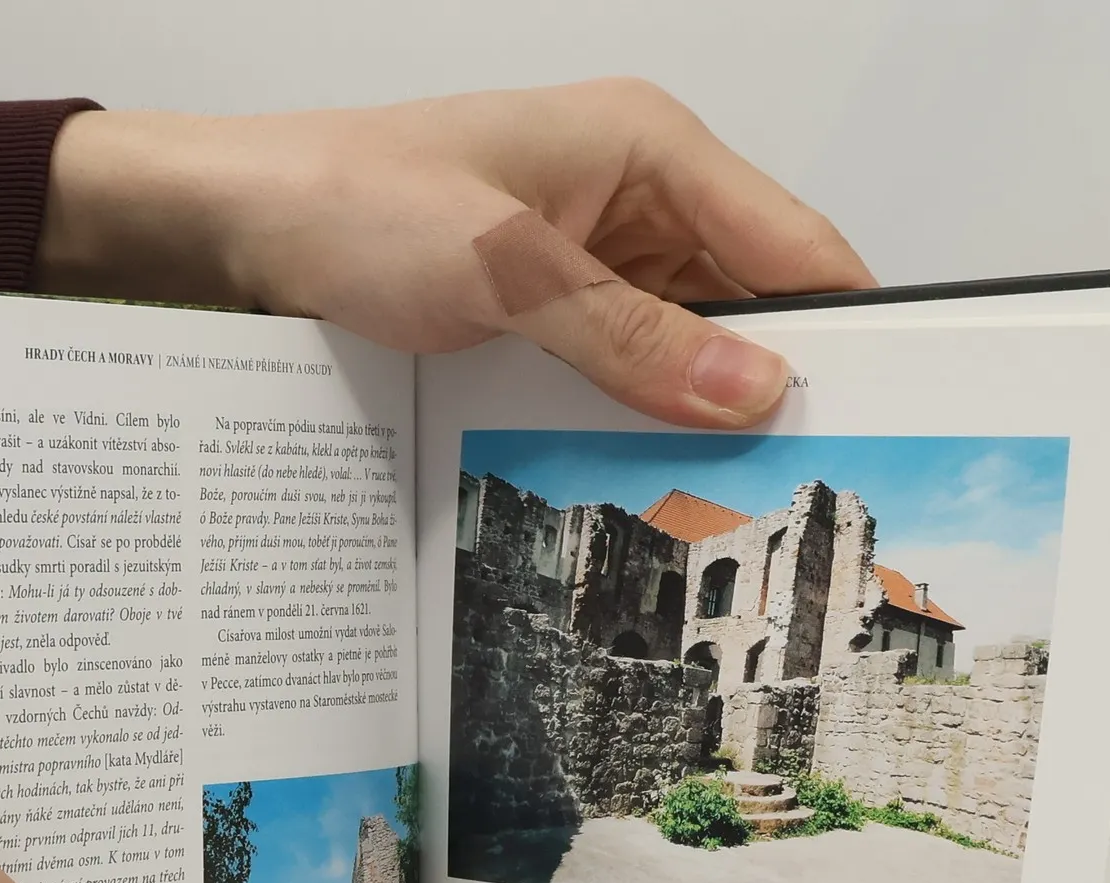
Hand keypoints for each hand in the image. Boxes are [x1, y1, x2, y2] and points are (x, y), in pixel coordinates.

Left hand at [34, 78, 872, 428]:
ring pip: (686, 355)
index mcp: (651, 149)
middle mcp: (637, 203)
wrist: (233, 234)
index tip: (877, 425)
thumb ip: (632, 337)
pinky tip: (640, 482)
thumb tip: (755, 390)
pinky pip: (621, 377)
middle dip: (768, 393)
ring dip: (695, 420)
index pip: (796, 245)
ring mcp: (593, 265)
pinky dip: (633, 425)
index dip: (844, 334)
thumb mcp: (505, 271)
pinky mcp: (549, 318)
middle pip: (751, 309)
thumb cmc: (352, 204)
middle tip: (793, 495)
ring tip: (724, 506)